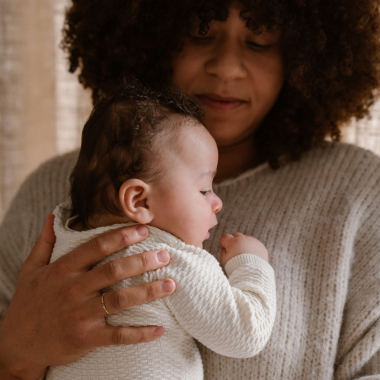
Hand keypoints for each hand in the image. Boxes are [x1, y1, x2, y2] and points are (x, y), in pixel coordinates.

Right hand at [0, 214, 174, 379]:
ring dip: (148, 291)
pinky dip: (140, 334)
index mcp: (63, 269)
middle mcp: (73, 289)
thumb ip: (45, 242)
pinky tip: (159, 329)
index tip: (144, 230)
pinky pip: (117, 336)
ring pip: (120, 299)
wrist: (15, 345)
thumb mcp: (30, 269)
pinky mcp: (84, 338)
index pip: (98, 247)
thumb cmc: (27, 303)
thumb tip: (53, 216)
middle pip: (114, 270)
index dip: (123, 236)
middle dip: (143, 261)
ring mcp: (80, 315)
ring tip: (171, 284)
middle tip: (166, 255)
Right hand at [220, 232, 268, 266]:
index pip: (225, 237)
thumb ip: (224, 251)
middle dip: (234, 242)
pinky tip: (252, 258)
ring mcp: (254, 242)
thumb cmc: (236, 268)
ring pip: (246, 239)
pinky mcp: (261, 246)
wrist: (252, 275)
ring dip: (244, 245)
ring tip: (244, 257)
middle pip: (236, 236)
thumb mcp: (224, 260)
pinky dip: (252, 249)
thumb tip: (225, 247)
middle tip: (235, 253)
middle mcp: (244, 239)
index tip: (225, 250)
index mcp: (233, 242)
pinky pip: (255, 244)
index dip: (224, 244)